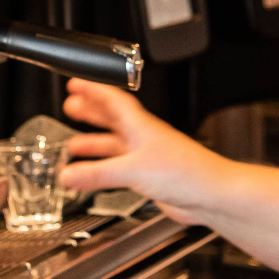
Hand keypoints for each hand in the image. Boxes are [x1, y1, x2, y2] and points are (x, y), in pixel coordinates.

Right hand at [60, 79, 232, 224]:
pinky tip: (96, 175)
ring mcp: (147, 156)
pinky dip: (104, 169)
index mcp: (141, 125)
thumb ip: (98, 173)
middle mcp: (144, 137)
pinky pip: (120, 168)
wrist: (210, 194)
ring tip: (74, 144)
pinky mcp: (150, 176)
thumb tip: (68, 174)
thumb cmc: (186, 171)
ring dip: (95, 143)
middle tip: (71, 107)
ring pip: (115, 145)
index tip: (75, 84)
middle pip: (113, 119)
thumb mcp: (133, 169)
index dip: (93, 90)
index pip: (113, 99)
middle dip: (91, 112)